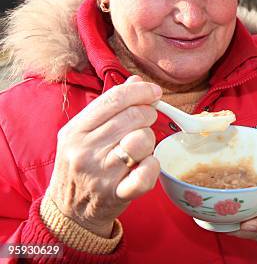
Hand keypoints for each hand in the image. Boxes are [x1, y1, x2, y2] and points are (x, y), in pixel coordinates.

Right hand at [46, 75, 161, 236]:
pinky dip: (153, 166)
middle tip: (146, 121)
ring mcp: (101, 174)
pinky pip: (146, 174)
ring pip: (142, 141)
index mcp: (75, 130)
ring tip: (140, 146)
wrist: (69, 211)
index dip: (140, 91)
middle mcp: (85, 150)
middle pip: (132, 117)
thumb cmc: (81, 165)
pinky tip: (147, 164)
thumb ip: (110, 105)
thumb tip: (136, 80)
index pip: (114, 98)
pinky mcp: (117, 194)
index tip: (153, 92)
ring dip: (149, 140)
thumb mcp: (84, 132)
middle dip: (147, 114)